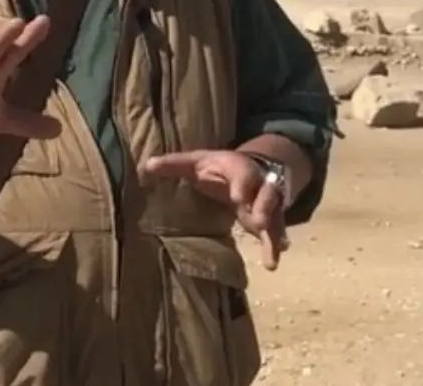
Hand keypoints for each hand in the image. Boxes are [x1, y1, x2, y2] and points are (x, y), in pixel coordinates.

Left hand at [141, 149, 289, 270]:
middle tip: (258, 222)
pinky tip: (273, 261)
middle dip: (265, 207)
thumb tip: (146, 165)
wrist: (250, 167)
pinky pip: (275, 232)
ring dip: (274, 230)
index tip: (238, 198)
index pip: (243, 174)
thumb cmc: (217, 166)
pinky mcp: (270, 219)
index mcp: (238, 168)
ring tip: (274, 251)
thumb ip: (174, 164)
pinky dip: (274, 246)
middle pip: (267, 194)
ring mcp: (267, 202)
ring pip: (276, 214)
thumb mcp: (196, 161)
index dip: (242, 185)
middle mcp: (258, 184)